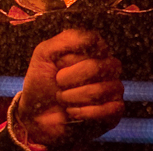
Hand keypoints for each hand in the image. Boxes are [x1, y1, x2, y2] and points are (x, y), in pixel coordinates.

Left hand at [14, 29, 123, 148]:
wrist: (37, 113)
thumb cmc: (42, 81)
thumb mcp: (44, 53)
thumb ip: (67, 40)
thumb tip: (94, 39)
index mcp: (93, 47)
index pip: (91, 43)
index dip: (69, 56)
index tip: (56, 64)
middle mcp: (108, 65)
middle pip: (96, 67)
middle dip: (70, 78)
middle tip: (58, 83)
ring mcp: (114, 87)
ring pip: (100, 90)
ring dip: (73, 97)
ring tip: (62, 99)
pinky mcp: (115, 110)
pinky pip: (108, 110)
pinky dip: (83, 113)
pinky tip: (72, 112)